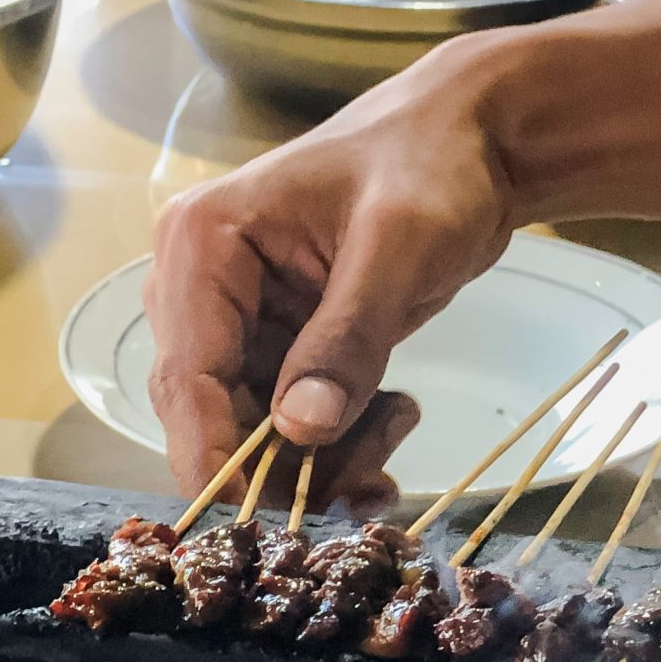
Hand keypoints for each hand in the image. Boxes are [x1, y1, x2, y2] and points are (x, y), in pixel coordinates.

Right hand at [144, 44, 522, 516]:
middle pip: (208, 414)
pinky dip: (335, 444)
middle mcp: (199, 289)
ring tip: (397, 430)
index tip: (259, 520)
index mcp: (202, 246)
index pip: (187, 374)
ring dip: (319, 460)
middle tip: (364, 482)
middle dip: (281, 464)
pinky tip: (392, 422)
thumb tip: (299, 430)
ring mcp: (237, 322)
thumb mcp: (397, 248)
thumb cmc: (431, 167)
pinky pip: (287, 424)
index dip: (217, 455)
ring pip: (251, 432)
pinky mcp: (276, 347)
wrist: (473, 141)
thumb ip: (347, 339)